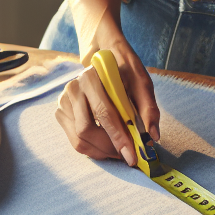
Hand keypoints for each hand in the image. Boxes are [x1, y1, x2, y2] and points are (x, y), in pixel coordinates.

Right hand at [54, 35, 160, 165]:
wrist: (106, 58)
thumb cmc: (125, 71)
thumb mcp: (141, 82)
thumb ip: (148, 108)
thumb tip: (153, 135)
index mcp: (91, 77)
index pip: (104, 113)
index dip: (119, 137)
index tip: (131, 156)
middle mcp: (73, 88)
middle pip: (86, 131)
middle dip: (109, 149)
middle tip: (128, 156)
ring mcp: (64, 101)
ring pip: (79, 140)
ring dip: (101, 152)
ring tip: (119, 151)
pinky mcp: (61, 112)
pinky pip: (75, 140)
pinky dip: (93, 149)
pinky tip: (107, 145)